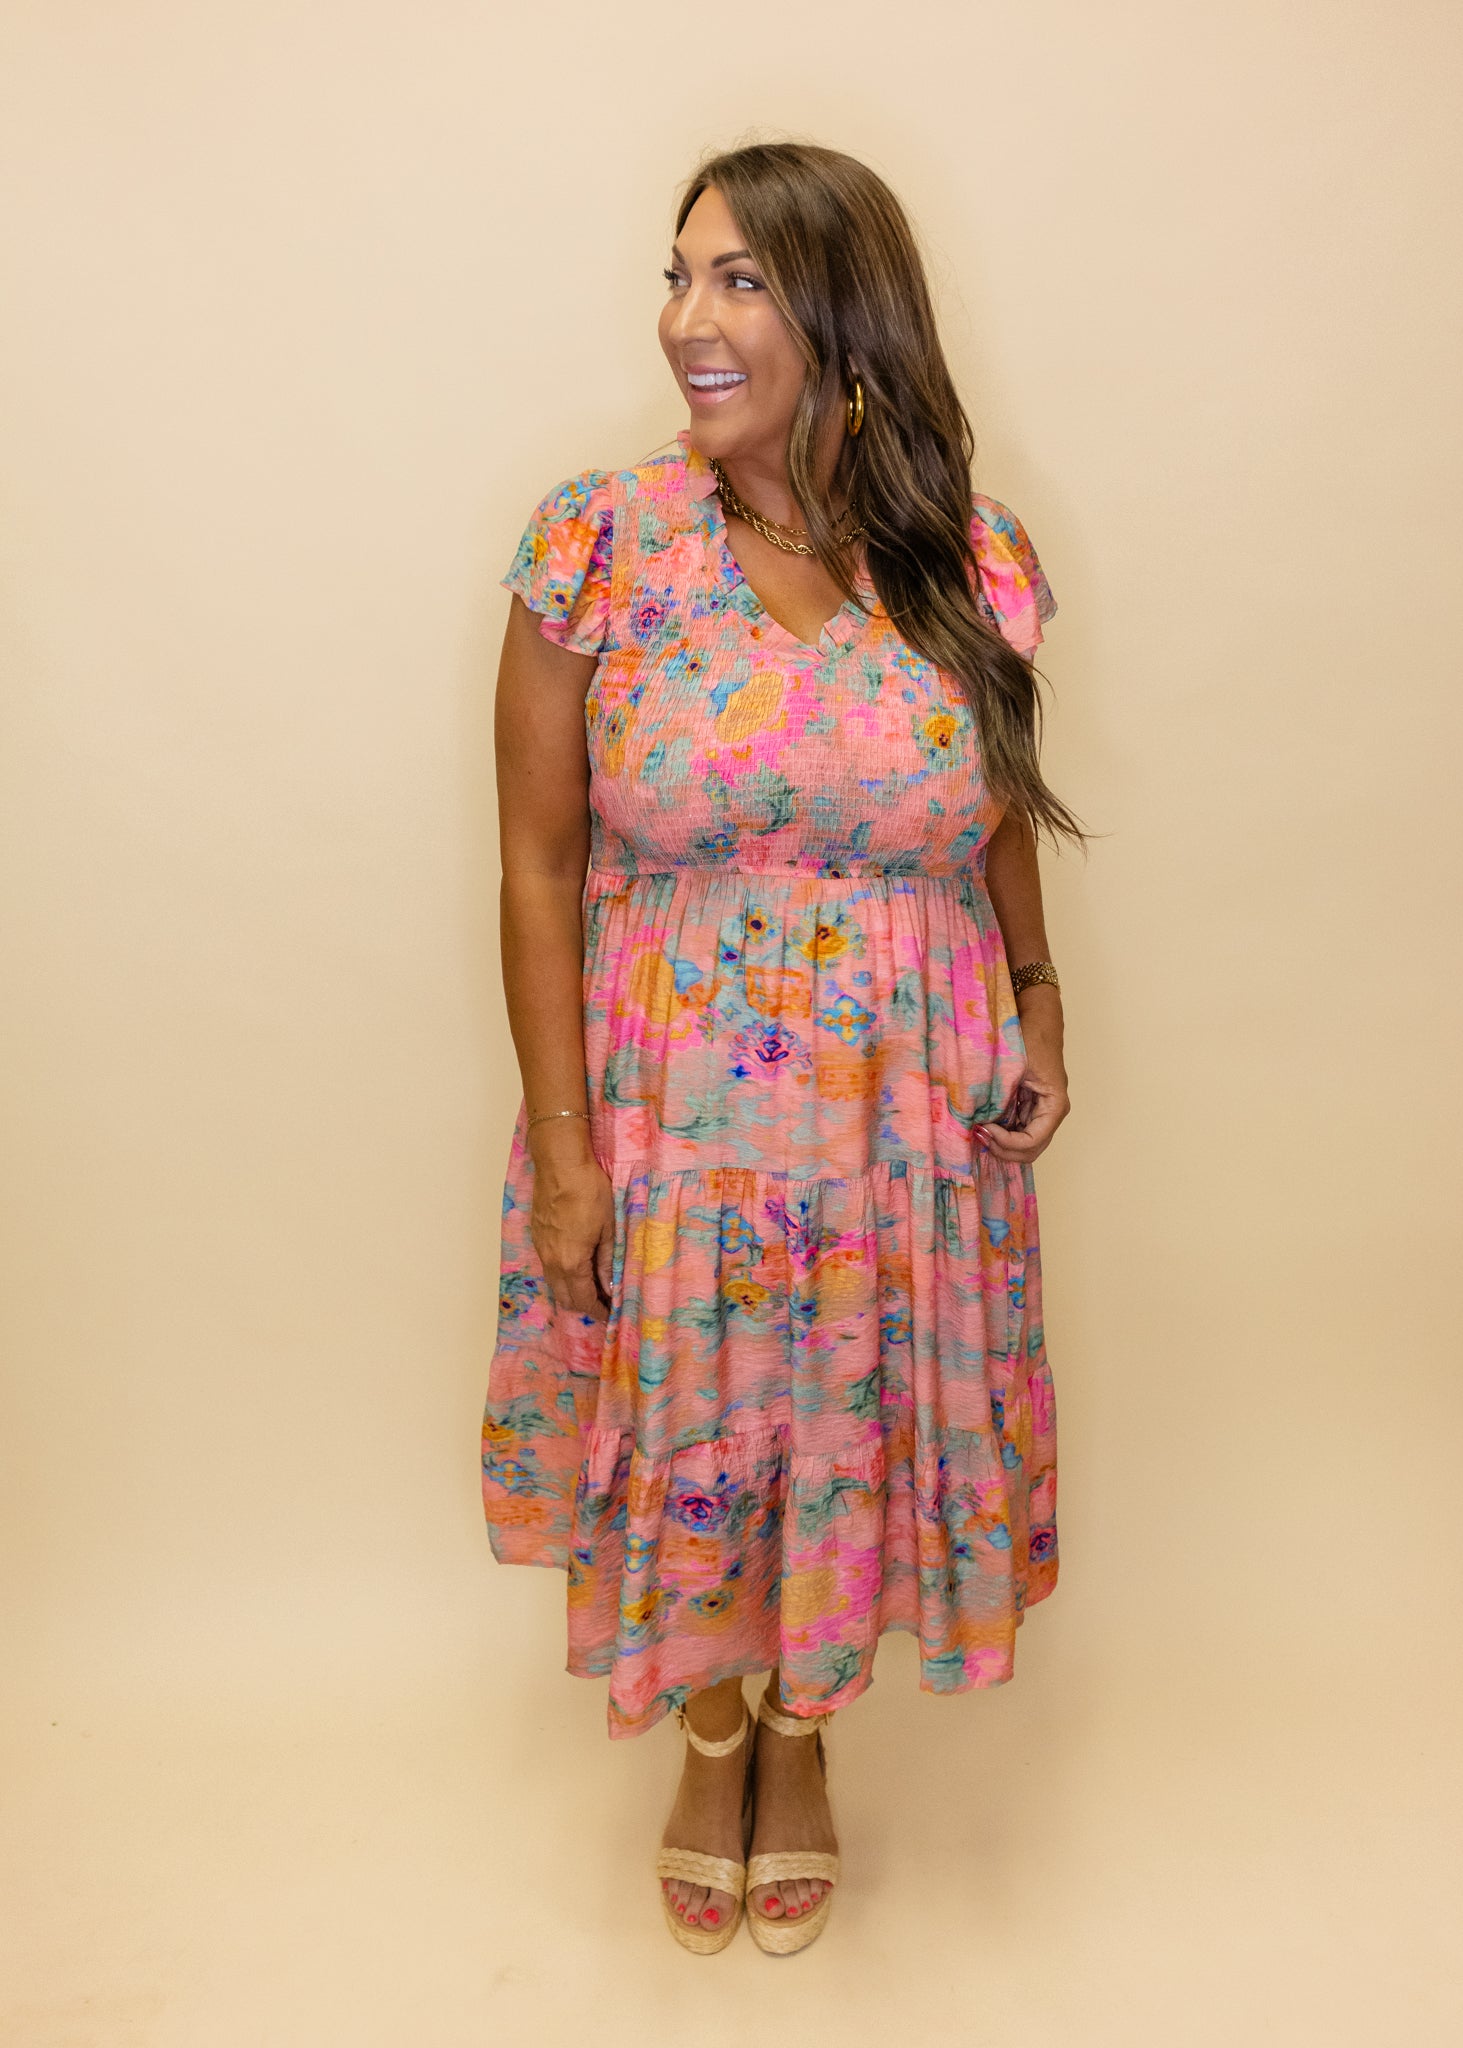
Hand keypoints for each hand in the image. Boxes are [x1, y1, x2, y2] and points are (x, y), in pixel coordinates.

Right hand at [528, 1123, 615, 1320]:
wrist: (561, 1164)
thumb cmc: (589, 1191)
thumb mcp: (608, 1228)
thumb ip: (607, 1261)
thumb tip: (610, 1286)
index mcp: (571, 1262)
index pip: (583, 1300)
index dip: (597, 1311)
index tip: (610, 1315)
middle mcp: (551, 1260)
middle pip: (564, 1297)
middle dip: (583, 1305)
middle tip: (603, 1304)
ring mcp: (541, 1247)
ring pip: (554, 1282)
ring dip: (571, 1290)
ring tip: (592, 1286)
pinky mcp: (537, 1234)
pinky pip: (548, 1265)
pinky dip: (562, 1274)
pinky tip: (576, 1265)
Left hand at [978, 991, 1069, 1165]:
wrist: (1038, 1018)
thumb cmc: (1030, 1037)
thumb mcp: (1014, 1065)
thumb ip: (999, 1093)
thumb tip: (977, 1120)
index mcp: (1055, 1105)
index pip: (1032, 1141)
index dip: (1006, 1142)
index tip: (984, 1127)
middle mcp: (1051, 1113)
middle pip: (1030, 1150)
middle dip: (1003, 1149)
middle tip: (978, 1135)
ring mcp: (1042, 1112)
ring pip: (1024, 1145)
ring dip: (1001, 1144)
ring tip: (978, 1130)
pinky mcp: (1030, 1108)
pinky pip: (1018, 1131)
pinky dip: (1001, 1133)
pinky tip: (983, 1123)